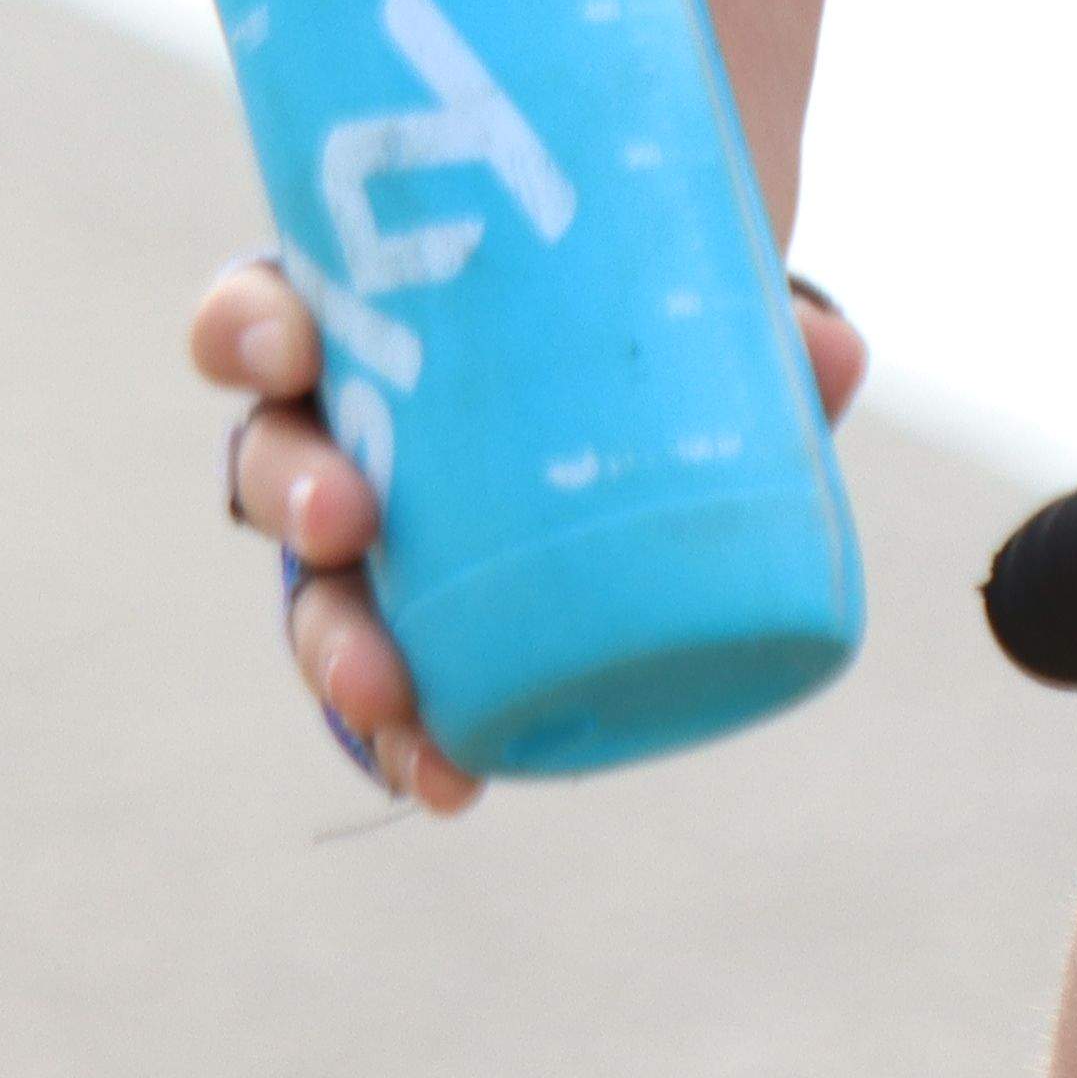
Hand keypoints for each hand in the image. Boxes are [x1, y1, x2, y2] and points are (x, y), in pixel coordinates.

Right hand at [193, 253, 873, 812]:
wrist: (658, 376)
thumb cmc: (631, 314)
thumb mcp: (677, 297)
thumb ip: (752, 319)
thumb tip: (828, 349)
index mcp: (359, 325)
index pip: (261, 322)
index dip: (248, 332)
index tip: (289, 346)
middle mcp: (344, 434)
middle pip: (276, 467)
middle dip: (293, 496)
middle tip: (346, 518)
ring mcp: (382, 541)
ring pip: (318, 593)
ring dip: (331, 646)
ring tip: (382, 695)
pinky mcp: (438, 626)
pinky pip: (399, 688)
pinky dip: (408, 740)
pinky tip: (445, 780)